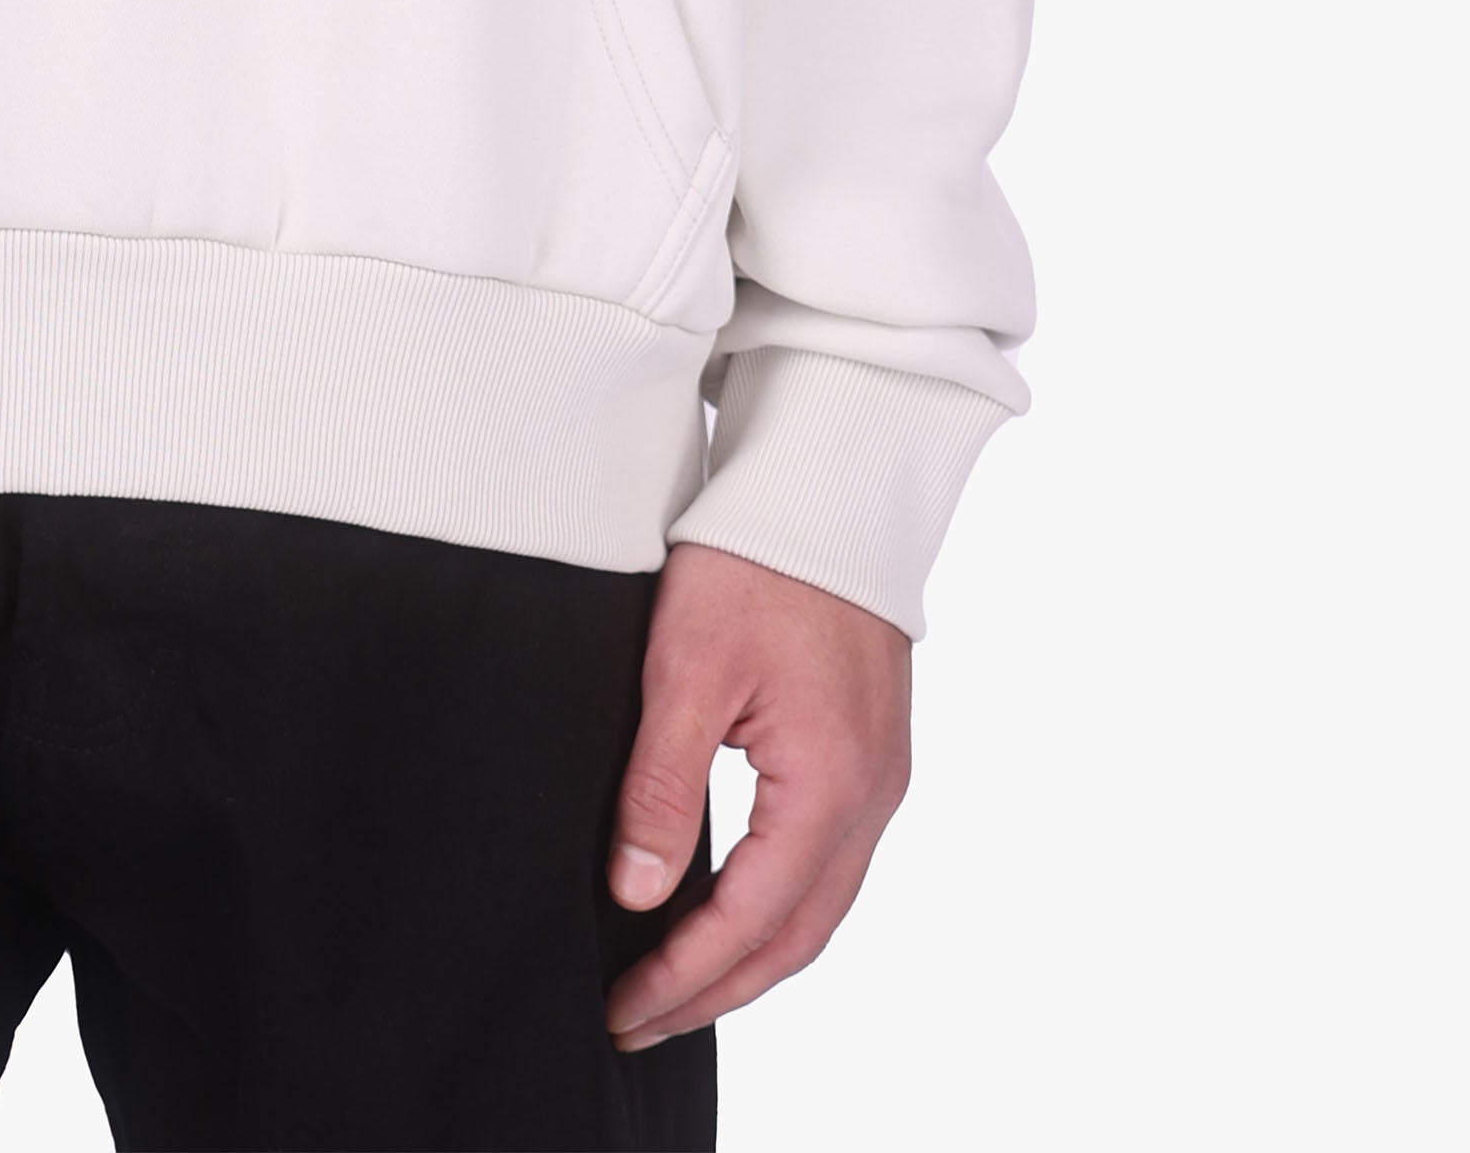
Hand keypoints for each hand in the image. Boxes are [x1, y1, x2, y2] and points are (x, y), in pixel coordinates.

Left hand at [606, 540, 911, 1050]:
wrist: (828, 486)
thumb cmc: (754, 562)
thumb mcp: (686, 671)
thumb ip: (663, 789)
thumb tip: (636, 892)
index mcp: (831, 784)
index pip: (752, 918)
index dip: (684, 974)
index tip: (624, 1007)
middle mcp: (873, 796)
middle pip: (798, 936)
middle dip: (718, 990)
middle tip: (640, 1020)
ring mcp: (882, 779)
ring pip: (820, 908)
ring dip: (751, 958)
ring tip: (677, 986)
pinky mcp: (873, 754)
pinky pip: (832, 865)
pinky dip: (781, 909)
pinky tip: (734, 913)